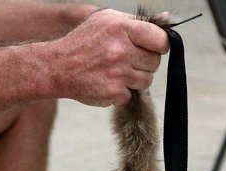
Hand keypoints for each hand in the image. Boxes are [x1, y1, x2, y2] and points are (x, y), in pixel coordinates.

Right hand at [50, 9, 168, 105]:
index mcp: (122, 28)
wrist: (58, 67)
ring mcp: (118, 73)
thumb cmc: (83, 42)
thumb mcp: (106, 21)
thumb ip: (135, 22)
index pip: (161, 40)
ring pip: (146, 81)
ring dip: (135, 79)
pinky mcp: (113, 92)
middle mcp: (121, 50)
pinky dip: (121, 93)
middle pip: (155, 63)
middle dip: (145, 63)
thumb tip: (167, 21)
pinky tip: (107, 83)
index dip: (160, 46)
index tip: (153, 49)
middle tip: (128, 61)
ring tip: (117, 72)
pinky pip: (131, 95)